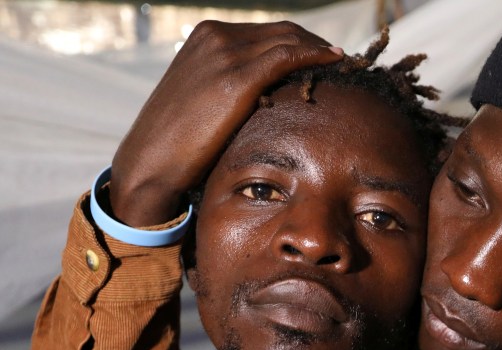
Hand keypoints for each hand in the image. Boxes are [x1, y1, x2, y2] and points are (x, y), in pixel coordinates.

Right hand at [109, 20, 342, 225]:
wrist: (152, 160)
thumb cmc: (178, 142)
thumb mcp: (203, 100)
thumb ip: (229, 86)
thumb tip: (264, 96)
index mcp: (207, 37)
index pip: (266, 32)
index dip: (300, 41)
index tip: (323, 56)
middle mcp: (216, 36)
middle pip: (282, 30)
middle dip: (315, 43)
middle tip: (340, 60)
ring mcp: (225, 54)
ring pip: (288, 40)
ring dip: (320, 49)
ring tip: (343, 64)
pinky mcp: (236, 78)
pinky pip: (287, 56)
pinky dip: (315, 55)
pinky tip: (334, 62)